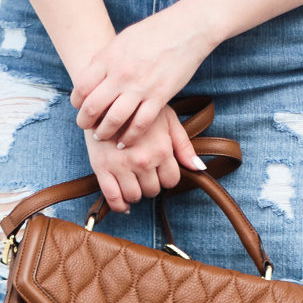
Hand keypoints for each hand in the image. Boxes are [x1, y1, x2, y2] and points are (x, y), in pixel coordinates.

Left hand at [70, 8, 213, 144]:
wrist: (185, 29)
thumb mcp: (122, 40)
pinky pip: (139, 125)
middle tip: (86, 127)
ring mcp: (140, 87)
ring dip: (105, 132)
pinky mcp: (158, 97)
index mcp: (109, 57)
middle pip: (93, 106)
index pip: (82, 86)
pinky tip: (124, 143)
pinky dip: (129, 138)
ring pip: (114, 119)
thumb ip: (107, 60)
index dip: (77, 102)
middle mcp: (121, 73)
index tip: (79, 107)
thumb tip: (92, 77)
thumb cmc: (153, 33)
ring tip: (102, 137)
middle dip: (85, 122)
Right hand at [83, 104, 205, 213]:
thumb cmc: (139, 107)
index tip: (159, 170)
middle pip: (153, 190)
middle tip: (144, 172)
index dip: (166, 177)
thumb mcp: (167, 119)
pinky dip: (120, 206)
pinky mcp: (102, 168)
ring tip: (133, 180)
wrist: (105, 96)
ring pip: (135, 196)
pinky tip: (124, 203)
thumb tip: (199, 168)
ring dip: (136, 192)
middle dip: (151, 183)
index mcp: (161, 149)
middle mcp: (143, 160)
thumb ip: (184, 145)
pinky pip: (113, 199)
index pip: (171, 181)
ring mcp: (121, 165)